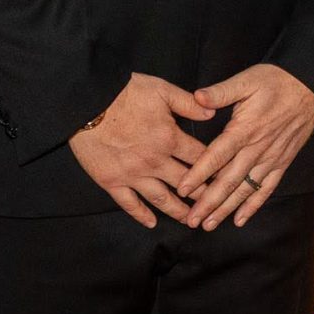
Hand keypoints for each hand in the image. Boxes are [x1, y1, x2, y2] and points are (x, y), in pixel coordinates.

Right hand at [68, 72, 215, 227]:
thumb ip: (189, 103)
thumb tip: (213, 113)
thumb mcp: (162, 90)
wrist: (87, 102)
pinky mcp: (111, 182)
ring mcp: (133, 175)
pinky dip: (141, 215)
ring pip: (161, 199)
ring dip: (178, 211)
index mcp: (169, 138)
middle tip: (215, 205)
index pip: (200, 158)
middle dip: (203, 195)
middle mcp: (154, 161)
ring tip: (191, 220)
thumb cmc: (125, 93)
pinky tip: (151, 223)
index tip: (226, 176)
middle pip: (185, 183)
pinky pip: (129, 204)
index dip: (216, 167)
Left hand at [174, 64, 313, 230]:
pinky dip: (253, 205)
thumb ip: (221, 92)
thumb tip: (197, 97)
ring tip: (209, 224)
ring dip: (226, 209)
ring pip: (245, 189)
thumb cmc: (277, 81)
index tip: (182, 189)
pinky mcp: (282, 162)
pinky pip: (266, 188)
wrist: (310, 87)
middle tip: (192, 220)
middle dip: (208, 203)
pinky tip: (240, 218)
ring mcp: (271, 158)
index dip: (198, 174)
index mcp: (244, 129)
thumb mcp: (247, 80)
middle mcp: (257, 148)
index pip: (216, 157)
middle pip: (228, 181)